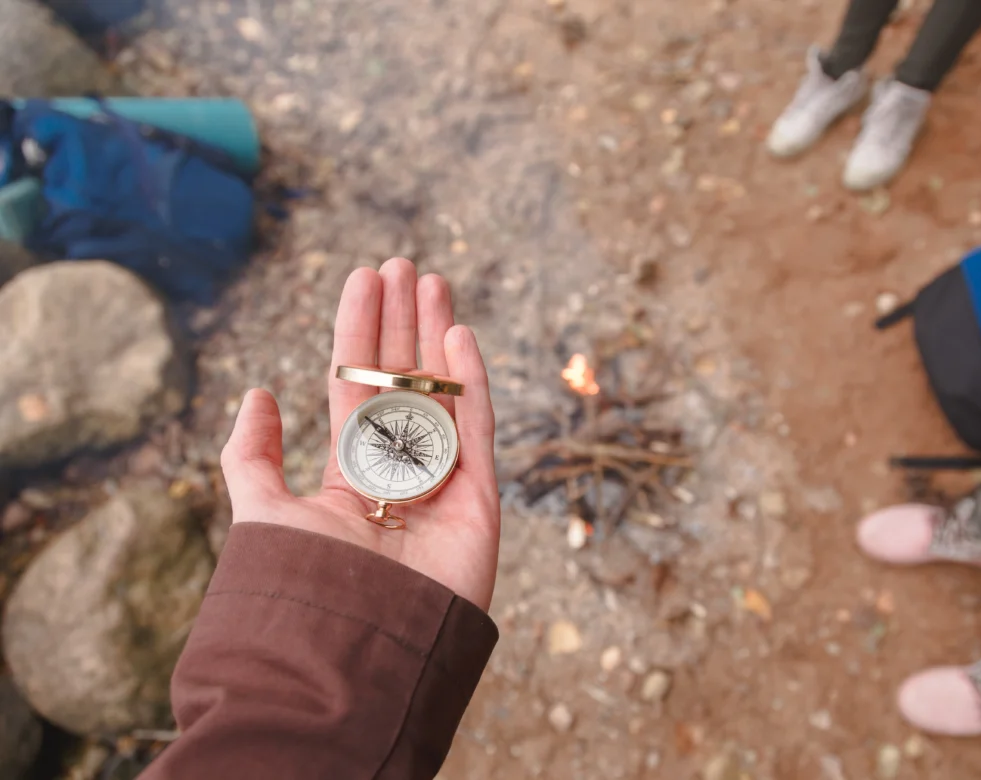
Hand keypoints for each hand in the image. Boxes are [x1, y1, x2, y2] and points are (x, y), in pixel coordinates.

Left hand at [220, 258, 499, 610]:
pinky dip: (473, 383)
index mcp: (351, 472)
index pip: (357, 386)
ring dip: (438, 336)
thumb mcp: (262, 512)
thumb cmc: (305, 585)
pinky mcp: (479, 500)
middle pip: (404, 379)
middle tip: (403, 264)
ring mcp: (442, 484)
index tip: (364, 278)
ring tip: (433, 280)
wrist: (358, 652)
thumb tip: (254, 392)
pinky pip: (479, 431)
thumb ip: (252, 456)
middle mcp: (399, 472)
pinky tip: (460, 335)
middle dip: (402, 322)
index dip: (359, 332)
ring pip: (444, 394)